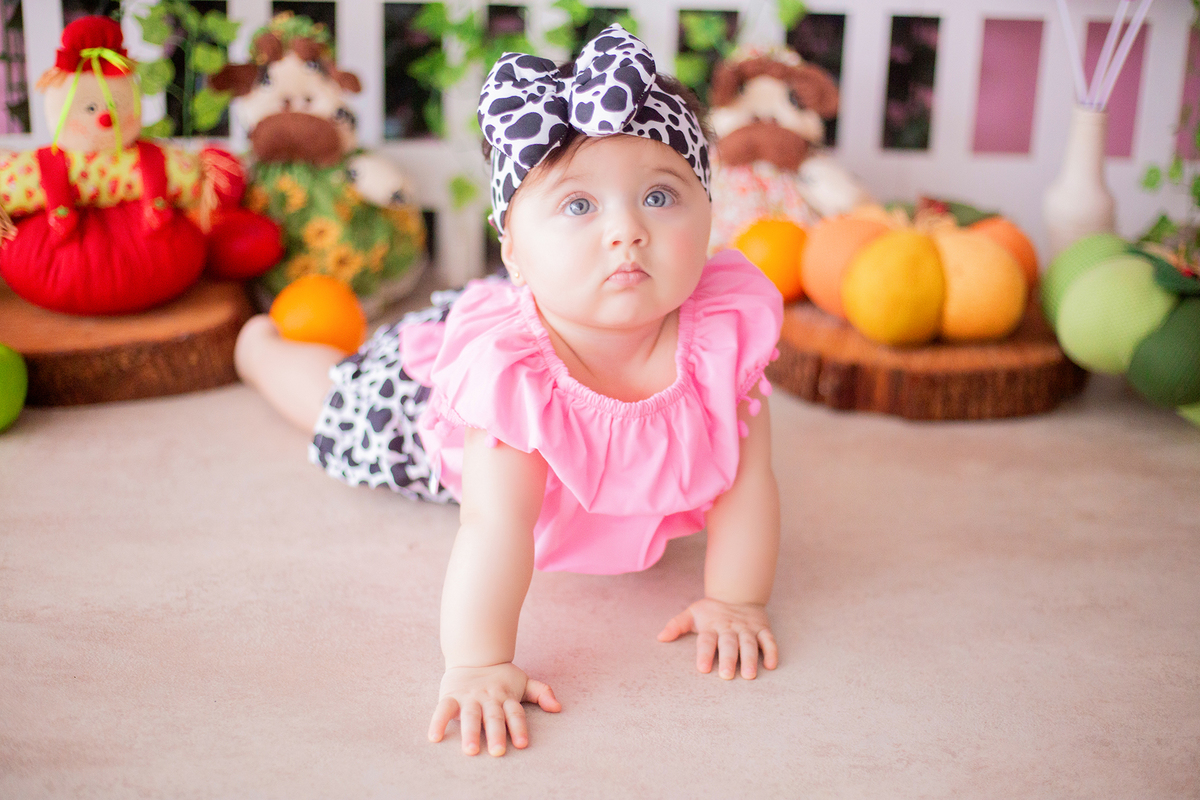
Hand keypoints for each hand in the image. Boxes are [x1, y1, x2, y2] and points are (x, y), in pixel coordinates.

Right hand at [427, 663, 560, 755]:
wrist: (474, 654)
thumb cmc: (500, 676)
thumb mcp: (522, 681)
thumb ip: (541, 693)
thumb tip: (558, 707)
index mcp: (506, 696)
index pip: (514, 713)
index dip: (519, 727)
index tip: (522, 744)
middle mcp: (488, 698)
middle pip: (493, 717)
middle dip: (496, 733)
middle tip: (498, 751)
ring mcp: (469, 697)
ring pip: (470, 715)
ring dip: (470, 732)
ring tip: (471, 750)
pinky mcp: (451, 696)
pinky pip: (443, 709)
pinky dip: (438, 722)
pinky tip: (435, 737)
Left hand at [657, 598, 778, 679]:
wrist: (737, 592)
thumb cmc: (711, 611)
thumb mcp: (692, 613)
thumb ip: (677, 625)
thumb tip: (660, 637)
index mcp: (712, 625)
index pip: (707, 640)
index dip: (704, 653)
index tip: (702, 668)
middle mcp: (730, 627)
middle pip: (729, 643)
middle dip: (728, 659)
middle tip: (726, 675)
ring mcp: (748, 628)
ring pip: (750, 643)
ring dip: (750, 658)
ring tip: (749, 675)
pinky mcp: (763, 628)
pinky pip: (769, 640)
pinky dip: (771, 652)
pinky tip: (771, 665)